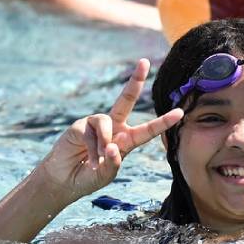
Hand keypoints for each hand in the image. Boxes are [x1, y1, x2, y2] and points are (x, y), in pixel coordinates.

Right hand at [38, 59, 182, 203]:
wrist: (64, 182)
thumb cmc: (88, 177)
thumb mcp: (106, 175)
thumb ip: (113, 163)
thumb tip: (113, 146)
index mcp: (126, 140)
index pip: (147, 129)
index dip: (163, 121)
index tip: (180, 112)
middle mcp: (114, 128)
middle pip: (126, 99)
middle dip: (135, 80)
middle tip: (145, 62)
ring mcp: (96, 125)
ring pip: (107, 120)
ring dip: (105, 141)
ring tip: (101, 157)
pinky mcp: (80, 126)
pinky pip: (91, 131)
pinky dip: (93, 148)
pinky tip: (90, 160)